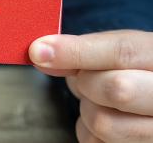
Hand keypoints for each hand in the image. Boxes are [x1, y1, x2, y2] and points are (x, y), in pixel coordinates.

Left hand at [30, 30, 152, 142]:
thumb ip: (83, 50)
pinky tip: (105, 118)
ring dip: (86, 109)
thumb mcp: (118, 52)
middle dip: (87, 82)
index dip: (76, 51)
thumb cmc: (135, 70)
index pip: (124, 51)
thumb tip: (40, 53)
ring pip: (103, 122)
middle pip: (116, 89)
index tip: (38, 51)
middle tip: (86, 79)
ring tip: (98, 99)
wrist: (152, 100)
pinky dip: (87, 130)